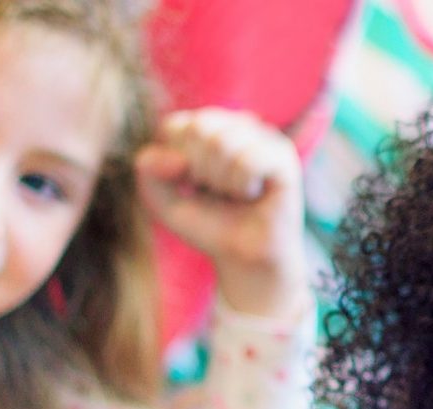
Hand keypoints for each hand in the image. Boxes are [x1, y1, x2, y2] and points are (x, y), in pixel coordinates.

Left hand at [136, 108, 306, 319]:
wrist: (245, 260)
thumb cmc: (210, 226)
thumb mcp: (163, 200)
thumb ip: (148, 171)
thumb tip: (177, 158)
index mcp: (209, 126)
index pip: (175, 126)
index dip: (176, 164)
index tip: (194, 186)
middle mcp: (238, 124)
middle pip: (199, 129)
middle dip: (200, 171)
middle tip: (219, 193)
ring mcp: (264, 138)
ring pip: (223, 143)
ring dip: (223, 183)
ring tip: (237, 196)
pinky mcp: (283, 158)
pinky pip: (248, 161)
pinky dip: (243, 187)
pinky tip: (254, 195)